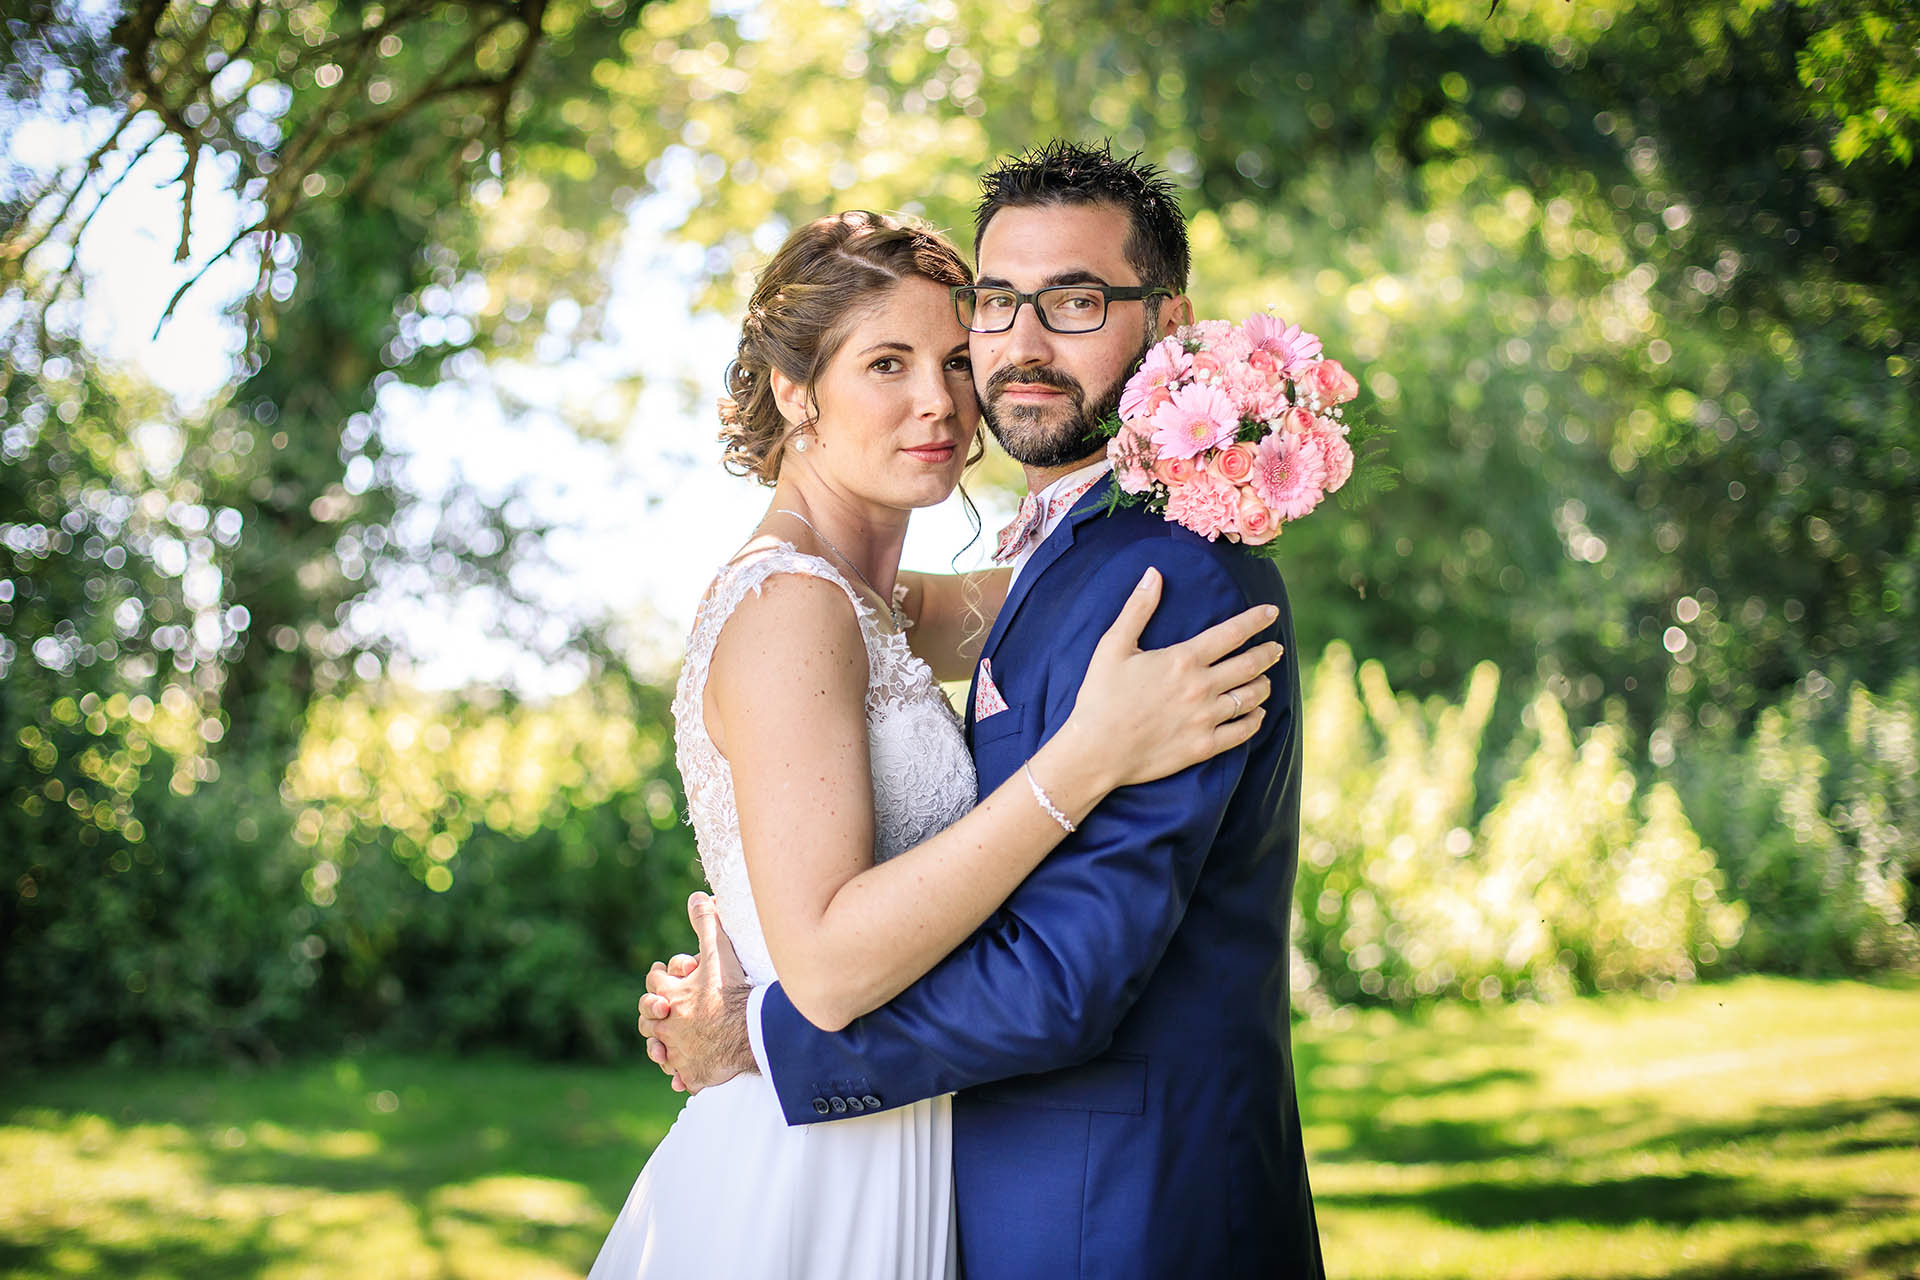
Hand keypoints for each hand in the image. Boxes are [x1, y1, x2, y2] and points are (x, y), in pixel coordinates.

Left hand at [636, 891, 755, 1092]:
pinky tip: (681, 1076)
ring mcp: (679, 1051)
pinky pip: (681, 1076)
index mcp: (669, 996)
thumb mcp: (717, 952)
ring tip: (664, 1043)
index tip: (661, 972)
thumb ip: (706, 923)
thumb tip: (697, 896)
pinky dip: (680, 1074)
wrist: (749, 1031)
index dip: (659, 975)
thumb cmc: (730, 990)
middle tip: (660, 1009)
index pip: (654, 982)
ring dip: (660, 1045)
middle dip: (652, 1012)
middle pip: (647, 1019)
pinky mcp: (693, 1072)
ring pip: (659, 1050)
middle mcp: (667, 1025)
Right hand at [1063, 567, 1281, 789]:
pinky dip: (1255, 720)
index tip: (1271, 612)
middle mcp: (1201, 687)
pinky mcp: (1204, 746)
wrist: (1095, 750)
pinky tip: (1257, 714)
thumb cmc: (1100, 696)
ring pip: (1251, 697)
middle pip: (1249, 665)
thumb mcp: (1113, 646)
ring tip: (1265, 679)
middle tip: (1275, 648)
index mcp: (1183, 659)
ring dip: (1263, 685)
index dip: (1256, 620)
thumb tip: (1153, 573)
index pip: (1232, 633)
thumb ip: (1137, 608)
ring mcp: (1205, 718)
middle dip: (1267, 653)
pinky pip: (1242, 731)